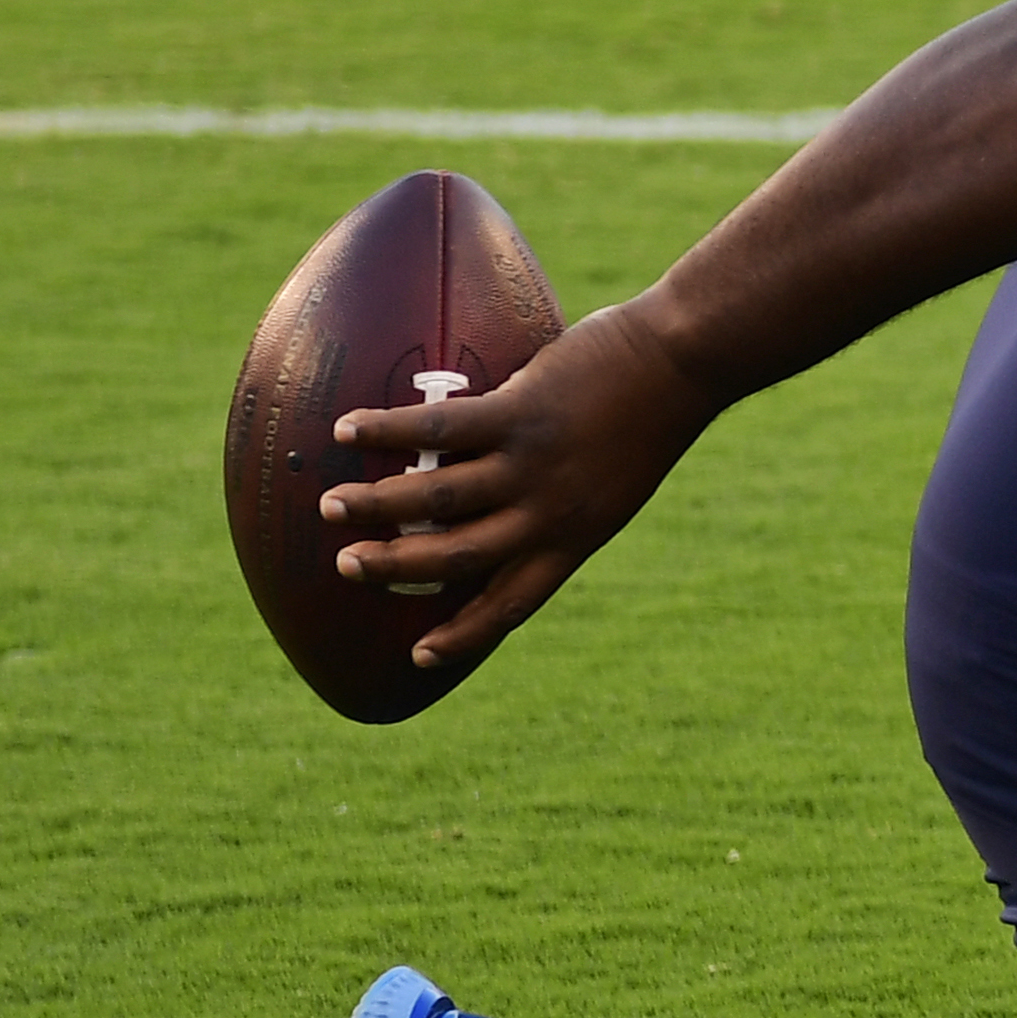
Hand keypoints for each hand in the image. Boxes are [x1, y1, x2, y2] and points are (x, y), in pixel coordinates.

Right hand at [316, 302, 724, 683]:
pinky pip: (436, 430)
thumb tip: (496, 501)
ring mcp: (534, 465)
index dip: (465, 634)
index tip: (419, 657)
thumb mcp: (613, 482)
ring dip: (376, 505)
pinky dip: (386, 430)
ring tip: (331, 507)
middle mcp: (551, 513)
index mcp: (577, 536)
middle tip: (347, 567)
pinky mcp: (519, 414)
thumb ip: (560, 501)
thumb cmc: (649, 415)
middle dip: (397, 569)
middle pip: (457, 558)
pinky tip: (346, 430)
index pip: (514, 603)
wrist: (685, 360)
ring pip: (437, 499)